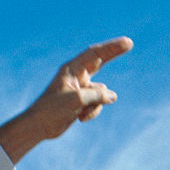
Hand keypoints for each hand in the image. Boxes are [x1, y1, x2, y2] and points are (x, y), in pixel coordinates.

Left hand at [0, 37, 133, 163]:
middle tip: (129, 43)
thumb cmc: (52, 109)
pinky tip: (80, 118)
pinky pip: (98, 104)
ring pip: (102, 92)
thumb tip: (113, 96)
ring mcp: (81, 88)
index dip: (111, 48)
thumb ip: (96, 96)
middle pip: (100, 62)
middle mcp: (77, 76)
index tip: (127, 43)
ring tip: (81, 111)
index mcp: (71, 70)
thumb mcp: (76, 100)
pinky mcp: (83, 101)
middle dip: (113, 54)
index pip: (94, 54)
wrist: (40, 126)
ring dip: (95, 104)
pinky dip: (93, 112)